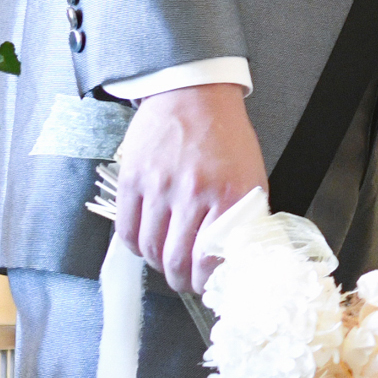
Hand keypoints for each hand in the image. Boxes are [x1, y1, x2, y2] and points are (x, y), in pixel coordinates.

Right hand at [110, 85, 268, 296]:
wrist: (194, 94)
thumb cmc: (226, 136)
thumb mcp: (250, 175)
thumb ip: (243, 216)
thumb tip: (233, 257)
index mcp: (231, 194)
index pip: (212, 258)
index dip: (206, 280)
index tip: (207, 284)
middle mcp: (194, 193)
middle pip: (176, 261)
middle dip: (180, 280)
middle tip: (184, 281)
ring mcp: (159, 187)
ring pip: (150, 249)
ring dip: (157, 265)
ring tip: (166, 262)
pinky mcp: (133, 180)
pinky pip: (127, 230)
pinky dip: (135, 246)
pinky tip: (146, 244)